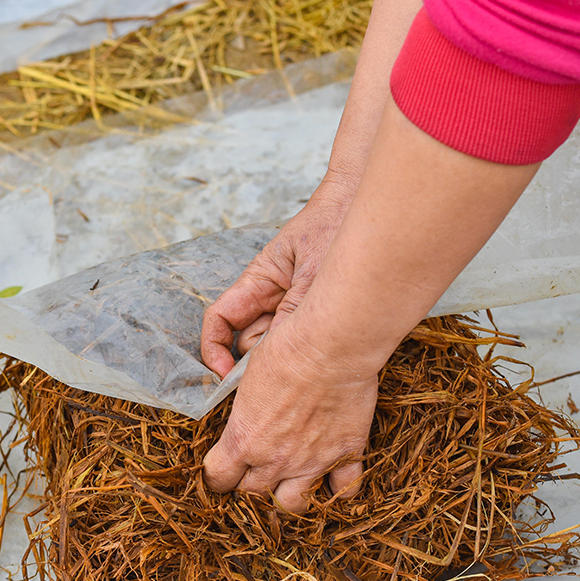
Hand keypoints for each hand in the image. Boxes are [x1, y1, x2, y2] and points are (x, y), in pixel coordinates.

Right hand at [200, 174, 352, 377]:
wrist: (364, 205)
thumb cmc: (333, 226)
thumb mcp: (313, 275)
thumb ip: (293, 314)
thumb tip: (275, 359)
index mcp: (256, 282)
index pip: (220, 321)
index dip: (214, 350)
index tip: (223, 374)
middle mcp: (269, 298)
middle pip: (248, 342)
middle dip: (258, 361)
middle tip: (284, 375)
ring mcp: (291, 308)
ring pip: (276, 346)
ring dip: (288, 357)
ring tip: (316, 358)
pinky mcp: (314, 315)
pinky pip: (301, 342)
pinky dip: (308, 352)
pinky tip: (328, 355)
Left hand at [202, 312, 377, 512]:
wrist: (329, 347)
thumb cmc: (283, 353)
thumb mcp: (245, 382)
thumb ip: (242, 417)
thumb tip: (239, 426)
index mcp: (243, 440)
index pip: (218, 478)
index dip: (218, 476)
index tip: (221, 470)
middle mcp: (274, 459)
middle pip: (252, 496)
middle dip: (248, 489)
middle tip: (252, 477)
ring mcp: (312, 461)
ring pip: (293, 506)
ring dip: (286, 499)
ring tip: (287, 487)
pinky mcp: (345, 454)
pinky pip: (343, 490)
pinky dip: (337, 490)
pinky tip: (332, 483)